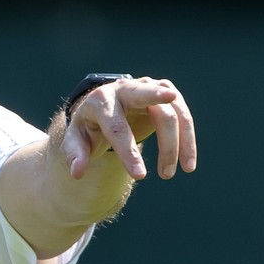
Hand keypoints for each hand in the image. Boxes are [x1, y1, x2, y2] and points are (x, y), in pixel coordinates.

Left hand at [62, 76, 196, 179]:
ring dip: (178, 140)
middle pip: (144, 92)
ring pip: (169, 109)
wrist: (104, 109)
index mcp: (100, 101)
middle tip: (170, 97)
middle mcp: (125, 89)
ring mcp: (147, 87)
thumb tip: (77, 173)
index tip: (140, 176)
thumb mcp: (76, 140)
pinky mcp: (165, 92)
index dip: (128, 152)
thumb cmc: (90, 128)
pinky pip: (182, 113)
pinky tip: (188, 162)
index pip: (116, 127)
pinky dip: (188, 137)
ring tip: (179, 172)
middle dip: (156, 96)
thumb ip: (75, 155)